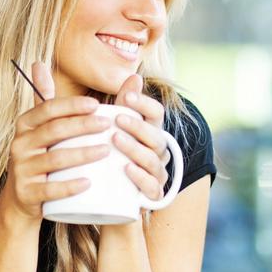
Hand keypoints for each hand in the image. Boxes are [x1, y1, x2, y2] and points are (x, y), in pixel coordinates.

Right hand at [1, 62, 109, 221]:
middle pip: (54, 131)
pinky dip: (70, 186)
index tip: (96, 104)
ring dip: (82, 154)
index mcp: (25, 125)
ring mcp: (22, 170)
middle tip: (108, 124)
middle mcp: (20, 144)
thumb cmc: (40, 154)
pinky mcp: (28, 193)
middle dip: (82, 126)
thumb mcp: (39, 126)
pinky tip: (90, 182)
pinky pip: (50, 190)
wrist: (23, 198)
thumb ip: (44, 97)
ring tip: (106, 150)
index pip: (47, 109)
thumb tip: (38, 62)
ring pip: (55, 159)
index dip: (71, 105)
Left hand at [113, 74, 170, 201]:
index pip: (156, 113)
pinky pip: (152, 186)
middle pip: (156, 136)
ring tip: (115, 140)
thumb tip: (133, 75)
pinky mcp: (152, 194)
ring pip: (153, 160)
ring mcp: (157, 173)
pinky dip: (141, 177)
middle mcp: (158, 151)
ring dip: (135, 149)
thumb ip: (125, 103)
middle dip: (138, 126)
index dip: (144, 104)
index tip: (127, 96)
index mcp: (151, 132)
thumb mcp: (117, 127)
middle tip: (118, 118)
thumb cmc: (115, 154)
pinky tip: (126, 169)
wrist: (113, 195)